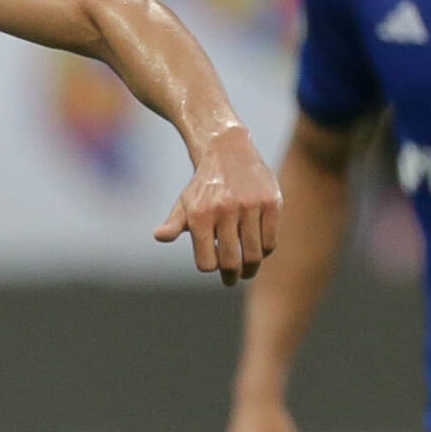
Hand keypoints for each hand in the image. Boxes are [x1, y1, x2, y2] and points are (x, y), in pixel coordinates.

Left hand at [155, 127, 279, 285]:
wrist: (228, 152)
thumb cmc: (203, 186)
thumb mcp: (185, 203)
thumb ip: (174, 224)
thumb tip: (159, 236)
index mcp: (200, 214)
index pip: (207, 262)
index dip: (211, 267)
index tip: (216, 269)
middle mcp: (224, 209)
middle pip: (231, 262)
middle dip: (232, 276)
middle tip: (233, 279)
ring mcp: (249, 206)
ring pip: (254, 254)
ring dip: (251, 268)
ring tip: (248, 270)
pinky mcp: (271, 203)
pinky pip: (270, 241)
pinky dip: (265, 251)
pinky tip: (259, 250)